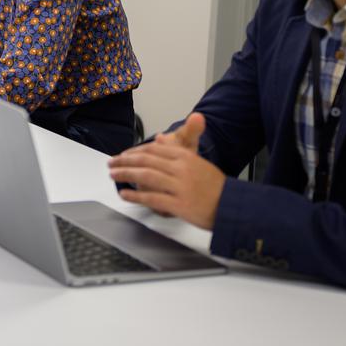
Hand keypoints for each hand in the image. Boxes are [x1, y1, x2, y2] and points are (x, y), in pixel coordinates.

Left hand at [107, 113, 224, 229]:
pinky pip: (151, 198)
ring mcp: (179, 186)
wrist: (234, 206)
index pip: (153, 150)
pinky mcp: (179, 204)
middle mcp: (181, 168)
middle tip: (111, 163)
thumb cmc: (217, 187)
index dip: (134, 152)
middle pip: (146, 160)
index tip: (123, 155)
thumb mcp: (198, 162)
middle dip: (125, 161)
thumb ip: (177, 150)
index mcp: (186, 156)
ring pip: (145, 176)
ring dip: (125, 175)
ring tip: (113, 175)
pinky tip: (125, 195)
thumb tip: (159, 139)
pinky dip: (135, 196)